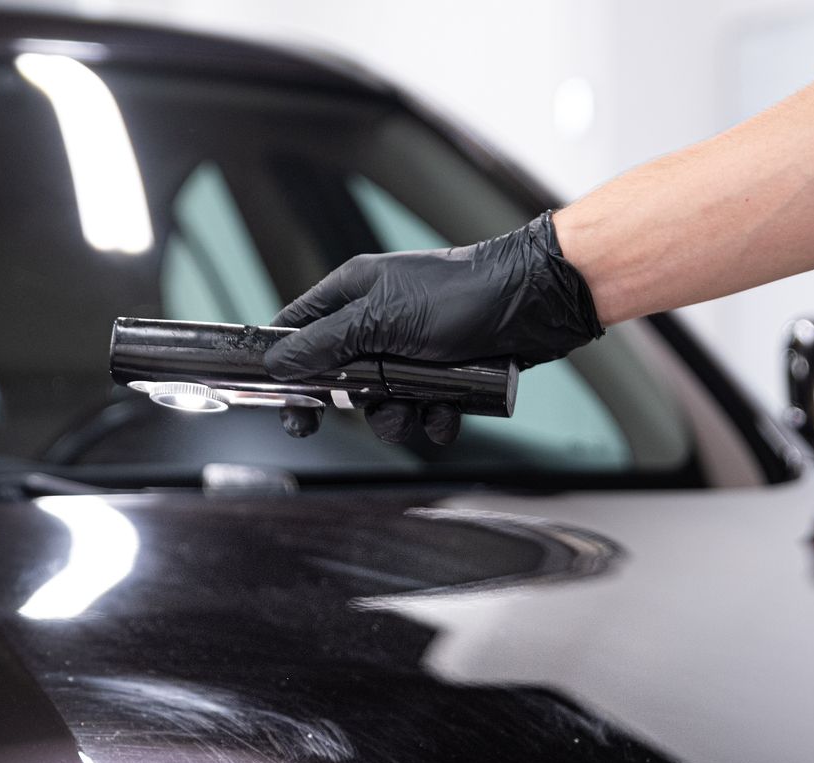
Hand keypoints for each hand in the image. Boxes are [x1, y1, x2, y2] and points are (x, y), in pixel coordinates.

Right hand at [262, 210, 602, 444]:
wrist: (533, 305)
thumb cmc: (463, 295)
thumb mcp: (381, 320)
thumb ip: (326, 343)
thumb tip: (280, 362)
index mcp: (353, 293)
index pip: (299, 330)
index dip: (287, 366)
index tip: (287, 399)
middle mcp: (378, 320)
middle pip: (341, 378)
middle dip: (359, 402)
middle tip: (363, 410)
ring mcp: (411, 349)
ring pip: (382, 403)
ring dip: (400, 415)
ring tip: (422, 405)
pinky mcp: (442, 373)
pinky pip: (421, 410)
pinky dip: (434, 416)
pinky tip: (449, 409)